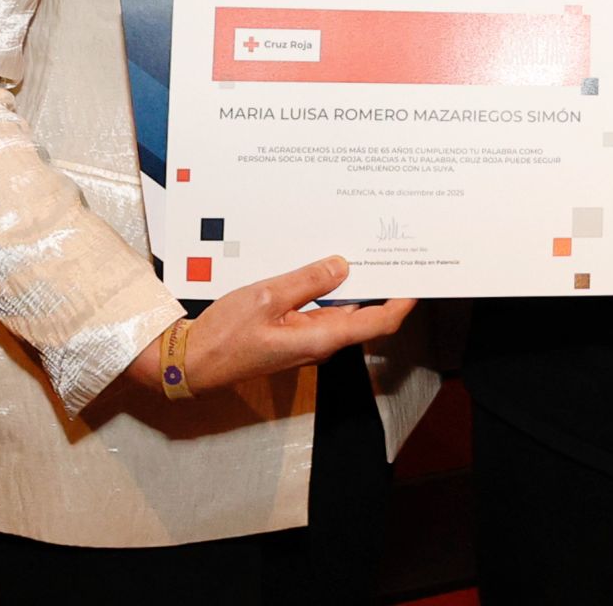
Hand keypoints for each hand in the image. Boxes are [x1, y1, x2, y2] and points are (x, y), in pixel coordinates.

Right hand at [122, 256, 414, 396]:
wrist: (192, 362)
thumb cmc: (225, 334)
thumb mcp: (266, 298)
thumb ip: (307, 281)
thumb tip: (344, 266)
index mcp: (321, 338)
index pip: (378, 322)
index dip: (403, 302)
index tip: (420, 277)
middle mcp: (320, 343)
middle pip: (366, 315)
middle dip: (385, 286)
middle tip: (396, 251)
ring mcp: (306, 339)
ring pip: (345, 311)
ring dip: (359, 285)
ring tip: (370, 249)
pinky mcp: (292, 334)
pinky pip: (323, 310)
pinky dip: (332, 289)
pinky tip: (329, 265)